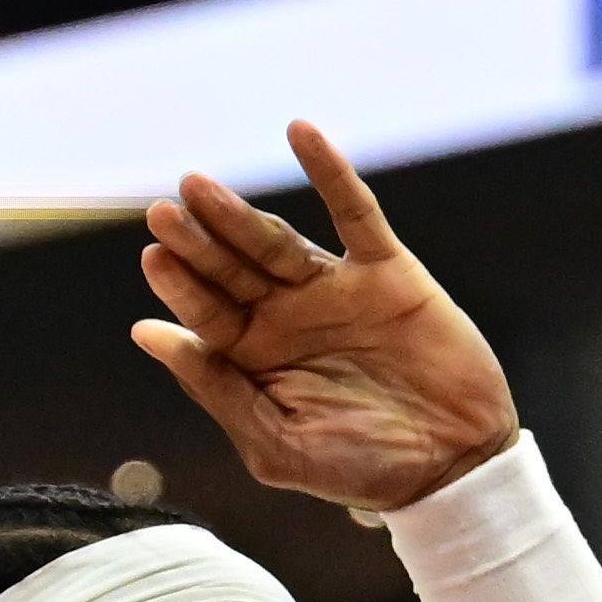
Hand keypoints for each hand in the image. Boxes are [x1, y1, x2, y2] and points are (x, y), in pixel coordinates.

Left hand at [133, 123, 520, 512]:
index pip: (205, 312)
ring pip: (277, 239)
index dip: (180, 285)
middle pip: (230, 267)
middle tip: (164, 211)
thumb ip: (214, 387)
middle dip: (197, 240)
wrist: (454, 468)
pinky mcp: (385, 272)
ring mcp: (335, 290)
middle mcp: (287, 316)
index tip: (155, 258)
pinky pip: (354, 212)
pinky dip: (329, 171)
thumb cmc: (360, 468)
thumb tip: (147, 333)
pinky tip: (301, 133)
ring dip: (237, 213)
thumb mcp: (276, 443)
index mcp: (254, 357)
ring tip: (200, 188)